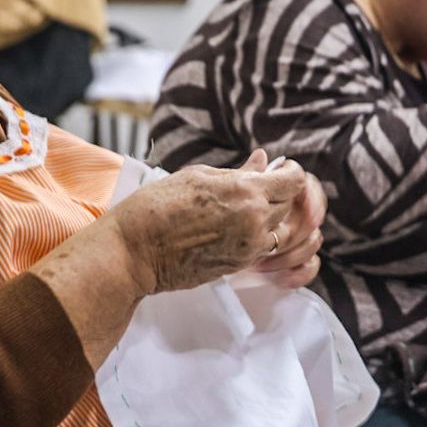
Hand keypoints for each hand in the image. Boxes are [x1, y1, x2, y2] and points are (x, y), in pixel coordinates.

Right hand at [104, 149, 319, 293]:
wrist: (133, 252)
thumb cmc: (156, 206)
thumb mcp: (197, 176)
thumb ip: (238, 171)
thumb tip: (264, 160)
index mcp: (245, 192)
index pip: (293, 181)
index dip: (291, 172)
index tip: (282, 169)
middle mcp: (254, 221)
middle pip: (288, 206)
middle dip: (280, 193)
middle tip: (261, 185)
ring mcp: (248, 248)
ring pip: (279, 230)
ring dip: (270, 218)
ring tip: (245, 207)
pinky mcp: (239, 266)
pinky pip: (262, 248)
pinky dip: (257, 236)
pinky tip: (234, 226)